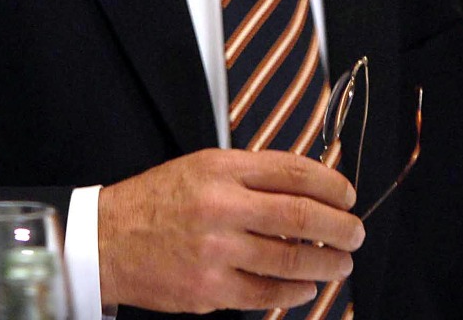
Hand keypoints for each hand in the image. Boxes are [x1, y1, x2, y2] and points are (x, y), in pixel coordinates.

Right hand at [97, 148, 363, 313]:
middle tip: (355, 233)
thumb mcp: (203, 167)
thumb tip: (307, 186)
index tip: (348, 196)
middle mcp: (221, 207)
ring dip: (326, 263)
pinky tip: (307, 287)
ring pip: (288, 261)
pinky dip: (294, 293)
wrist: (107, 241)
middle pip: (299, 217)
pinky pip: (265, 295)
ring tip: (341, 263)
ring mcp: (215, 251)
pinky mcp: (208, 290)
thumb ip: (252, 173)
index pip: (293, 172)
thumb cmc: (159, 200)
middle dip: (339, 227)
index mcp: (223, 169)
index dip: (331, 185)